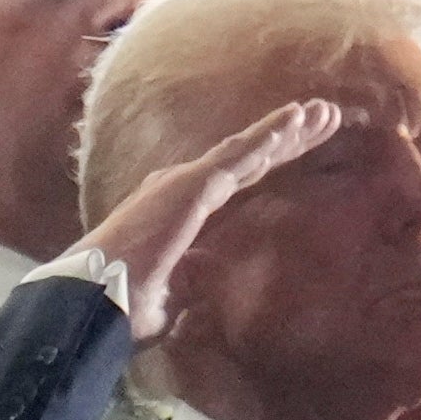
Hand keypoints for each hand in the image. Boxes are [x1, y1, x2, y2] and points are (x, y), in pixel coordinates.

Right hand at [80, 95, 343, 344]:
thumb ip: (188, 287)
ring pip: (247, 151)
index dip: (270, 163)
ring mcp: (186, 184)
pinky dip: (267, 136)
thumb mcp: (169, 302)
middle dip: (288, 139)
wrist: (93, 303)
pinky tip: (295, 119)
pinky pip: (237, 156)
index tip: (301, 148)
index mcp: (180, 213)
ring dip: (286, 130)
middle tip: (327, 117)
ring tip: (324, 111)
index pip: (236, 182)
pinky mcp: (191, 187)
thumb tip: (201, 285)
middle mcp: (182, 190)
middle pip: (248, 159)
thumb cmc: (121, 308)